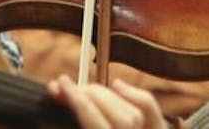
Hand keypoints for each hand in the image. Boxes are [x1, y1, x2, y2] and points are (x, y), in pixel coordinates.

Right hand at [50, 75, 168, 128]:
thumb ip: (65, 126)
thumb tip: (56, 94)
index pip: (95, 123)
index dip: (77, 101)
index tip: (59, 84)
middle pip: (119, 115)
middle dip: (91, 97)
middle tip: (66, 89)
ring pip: (135, 111)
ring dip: (107, 96)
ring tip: (85, 93)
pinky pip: (152, 112)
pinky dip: (134, 95)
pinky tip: (116, 85)